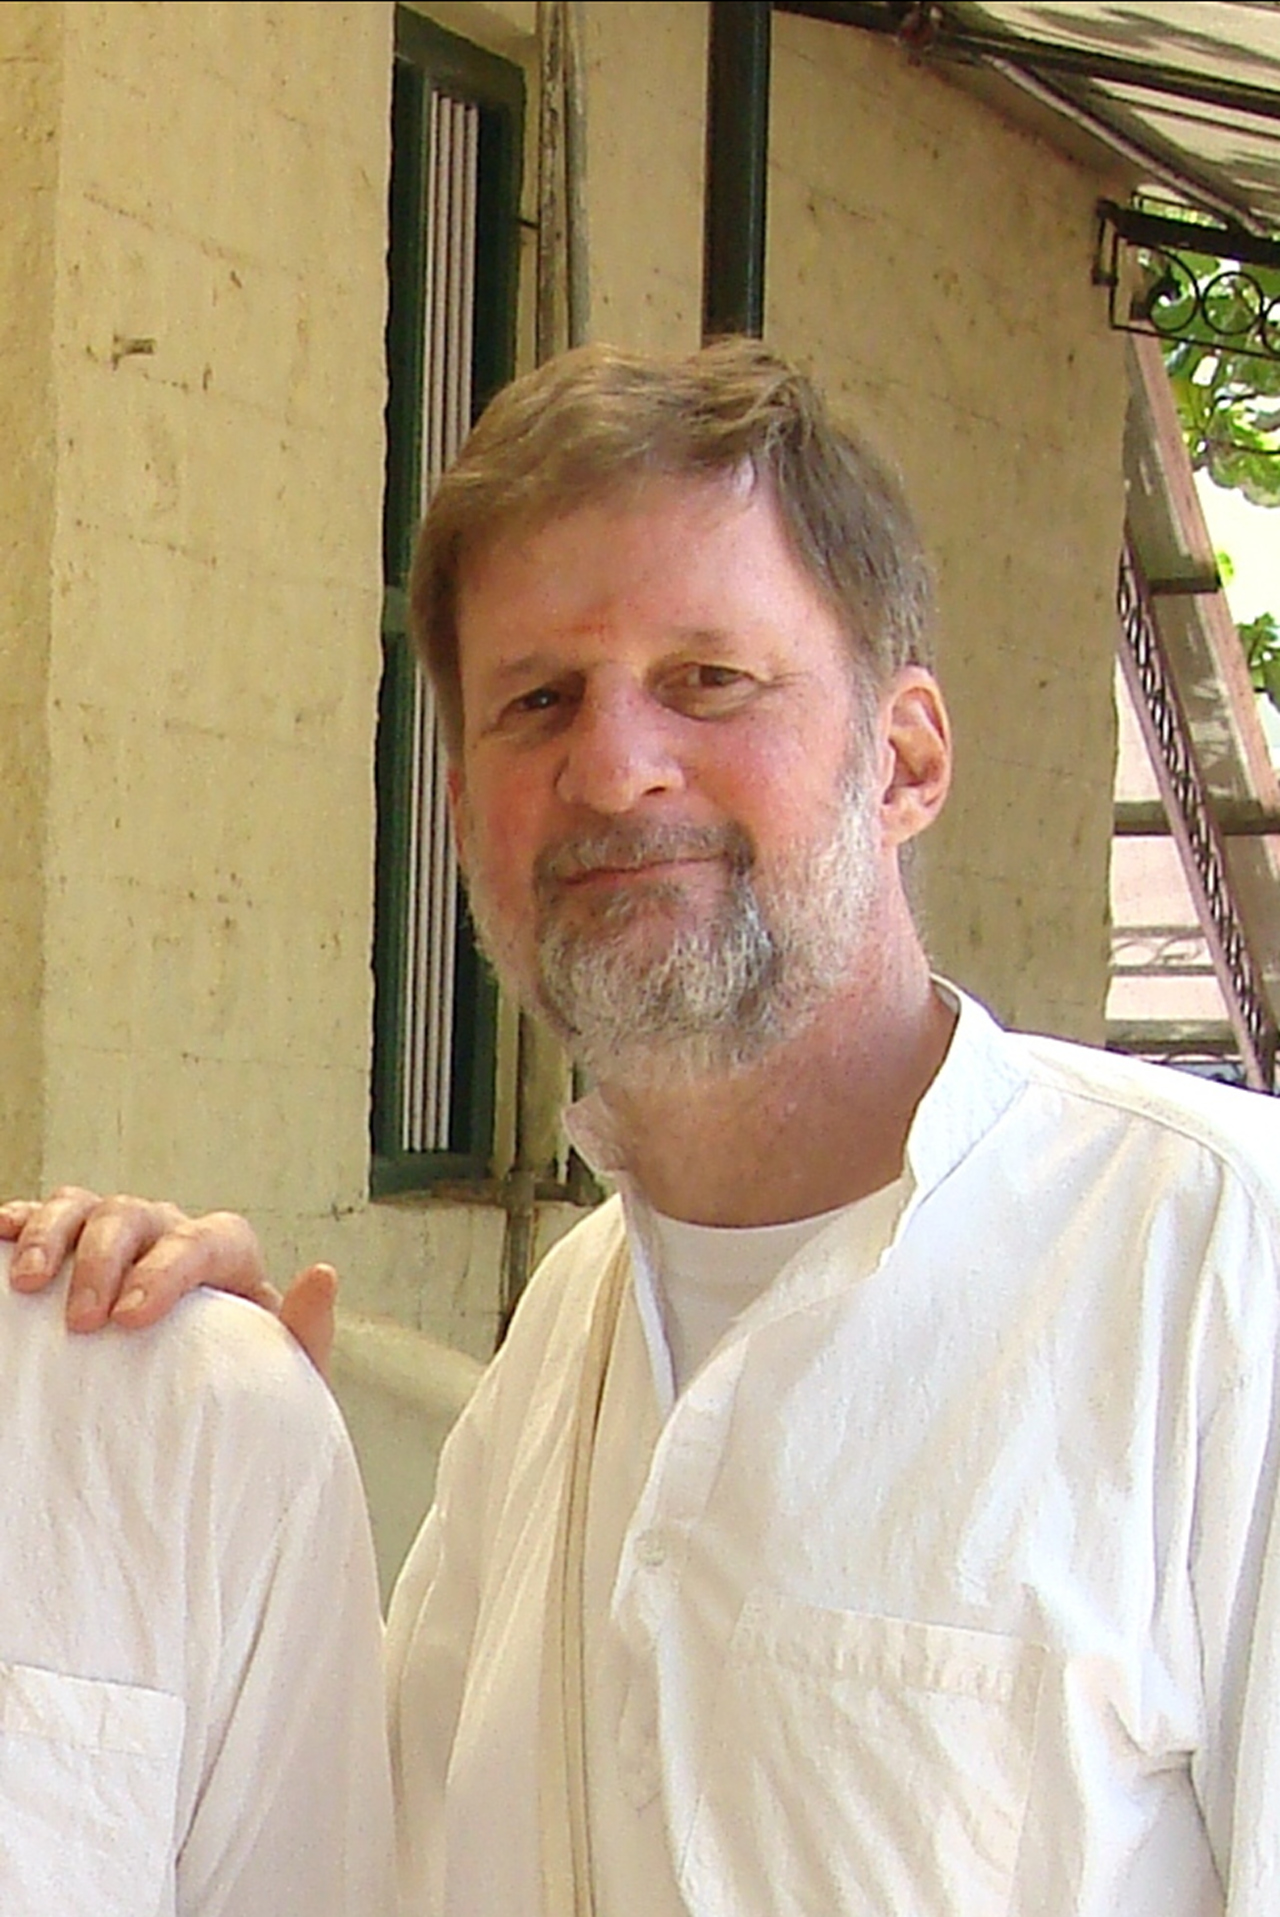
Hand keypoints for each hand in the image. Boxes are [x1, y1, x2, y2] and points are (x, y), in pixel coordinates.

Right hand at [0, 1187, 336, 1376]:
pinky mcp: (70, 1251)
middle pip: (138, 1216)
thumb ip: (303, 1332)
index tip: (131, 1319)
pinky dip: (20, 1222)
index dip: (170, 1270)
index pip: (209, 1238)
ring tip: (26, 1284)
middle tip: (82, 1323)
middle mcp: (169, 1235)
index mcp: (226, 1258)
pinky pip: (43, 1218)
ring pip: (86, 1205)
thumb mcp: (278, 1374)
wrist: (192, 1410)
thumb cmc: (234, 1387)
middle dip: (105, 1262)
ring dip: (53, 1235)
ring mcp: (118, 1238)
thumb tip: (322, 1274)